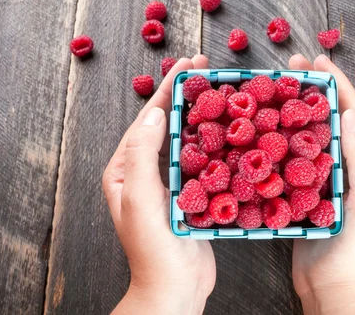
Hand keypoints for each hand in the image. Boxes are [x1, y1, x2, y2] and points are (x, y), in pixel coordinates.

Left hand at [102, 55, 215, 314]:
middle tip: (206, 66)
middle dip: (186, 92)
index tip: (188, 63)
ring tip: (219, 89)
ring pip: (186, 138)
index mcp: (125, 169)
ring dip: (202, 112)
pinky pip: (202, 158)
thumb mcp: (142, 199)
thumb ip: (143, 154)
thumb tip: (155, 112)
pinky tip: (229, 129)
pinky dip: (214, 139)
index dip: (169, 88)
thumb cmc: (154, 250)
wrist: (175, 290)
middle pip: (167, 122)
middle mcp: (144, 172)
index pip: (148, 118)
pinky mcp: (190, 194)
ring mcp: (168, 183)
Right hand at [289, 55, 354, 314]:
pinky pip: (299, 153)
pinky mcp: (312, 188)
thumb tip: (352, 114)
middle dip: (316, 88)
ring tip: (281, 87)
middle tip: (293, 65)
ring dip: (300, 107)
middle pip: (336, 116)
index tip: (318, 60)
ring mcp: (333, 176)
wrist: (333, 287)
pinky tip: (270, 126)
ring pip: (316, 132)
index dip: (338, 84)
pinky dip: (286, 135)